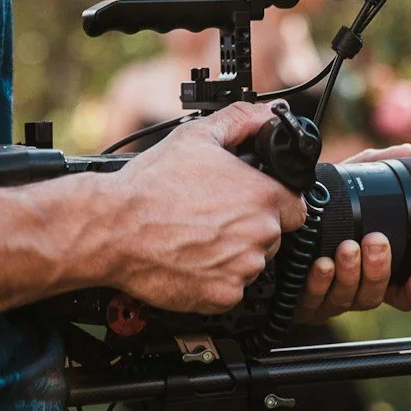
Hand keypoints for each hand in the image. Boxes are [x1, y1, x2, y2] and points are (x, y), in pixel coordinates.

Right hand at [103, 103, 302, 313]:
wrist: (114, 228)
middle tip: (213, 218)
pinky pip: (231, 289)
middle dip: (250, 228)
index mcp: (262, 196)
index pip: (296, 208)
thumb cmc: (151, 185)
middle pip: (273, 236)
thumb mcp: (198, 136)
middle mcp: (260, 234)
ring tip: (197, 238)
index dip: (274, 204)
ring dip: (233, 255)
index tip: (250, 204)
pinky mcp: (223, 296)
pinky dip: (216, 279)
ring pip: (252, 263)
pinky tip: (191, 260)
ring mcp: (243, 269)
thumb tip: (268, 114)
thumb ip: (242, 121)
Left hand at [295, 143, 410, 321]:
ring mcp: (326, 299)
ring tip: (347, 249)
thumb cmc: (314, 210)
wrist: (270, 222)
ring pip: (348, 299)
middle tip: (375, 242)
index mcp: (367, 270)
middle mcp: (350, 289)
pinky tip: (321, 265)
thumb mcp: (343, 187)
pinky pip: (315, 303)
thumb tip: (406, 151)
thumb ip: (373, 168)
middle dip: (378, 269)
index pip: (400, 291)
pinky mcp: (300, 304)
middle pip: (374, 293)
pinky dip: (320, 285)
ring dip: (351, 274)